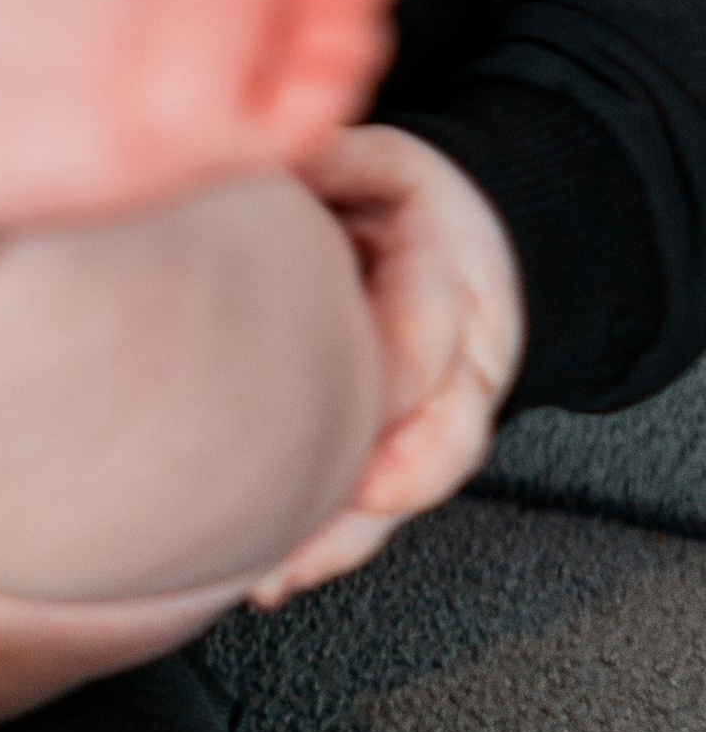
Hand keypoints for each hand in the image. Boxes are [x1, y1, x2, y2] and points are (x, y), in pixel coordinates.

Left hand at [247, 124, 526, 603]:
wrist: (461, 242)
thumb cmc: (406, 200)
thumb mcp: (383, 160)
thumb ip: (338, 159)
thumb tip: (271, 151)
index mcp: (454, 283)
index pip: (428, 342)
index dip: (387, 379)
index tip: (335, 403)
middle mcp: (460, 366)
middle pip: (435, 443)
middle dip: (371, 485)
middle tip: (299, 518)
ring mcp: (436, 418)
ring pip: (404, 493)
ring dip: (341, 537)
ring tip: (271, 573)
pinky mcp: (400, 452)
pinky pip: (374, 510)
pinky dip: (327, 546)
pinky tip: (270, 579)